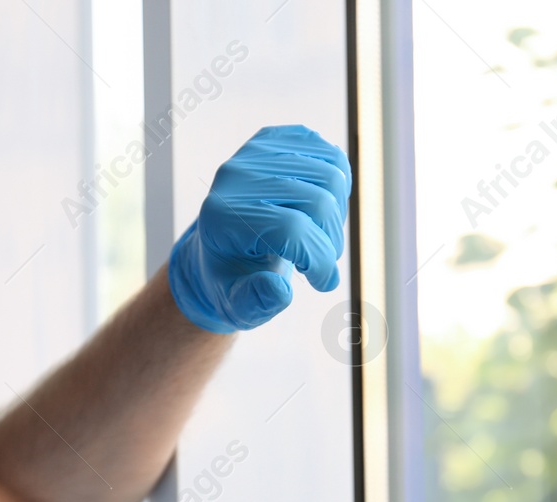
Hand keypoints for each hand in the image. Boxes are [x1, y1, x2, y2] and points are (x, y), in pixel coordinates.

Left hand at [166, 124, 351, 333]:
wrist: (222, 246)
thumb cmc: (233, 280)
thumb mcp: (237, 306)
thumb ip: (255, 302)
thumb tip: (278, 289)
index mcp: (220, 218)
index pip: (291, 230)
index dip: (320, 260)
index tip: (323, 282)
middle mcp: (234, 176)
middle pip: (318, 201)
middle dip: (330, 242)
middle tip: (319, 263)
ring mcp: (255, 152)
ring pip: (332, 176)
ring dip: (336, 216)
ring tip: (317, 237)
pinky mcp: (275, 139)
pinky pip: (329, 155)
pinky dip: (336, 187)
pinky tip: (317, 209)